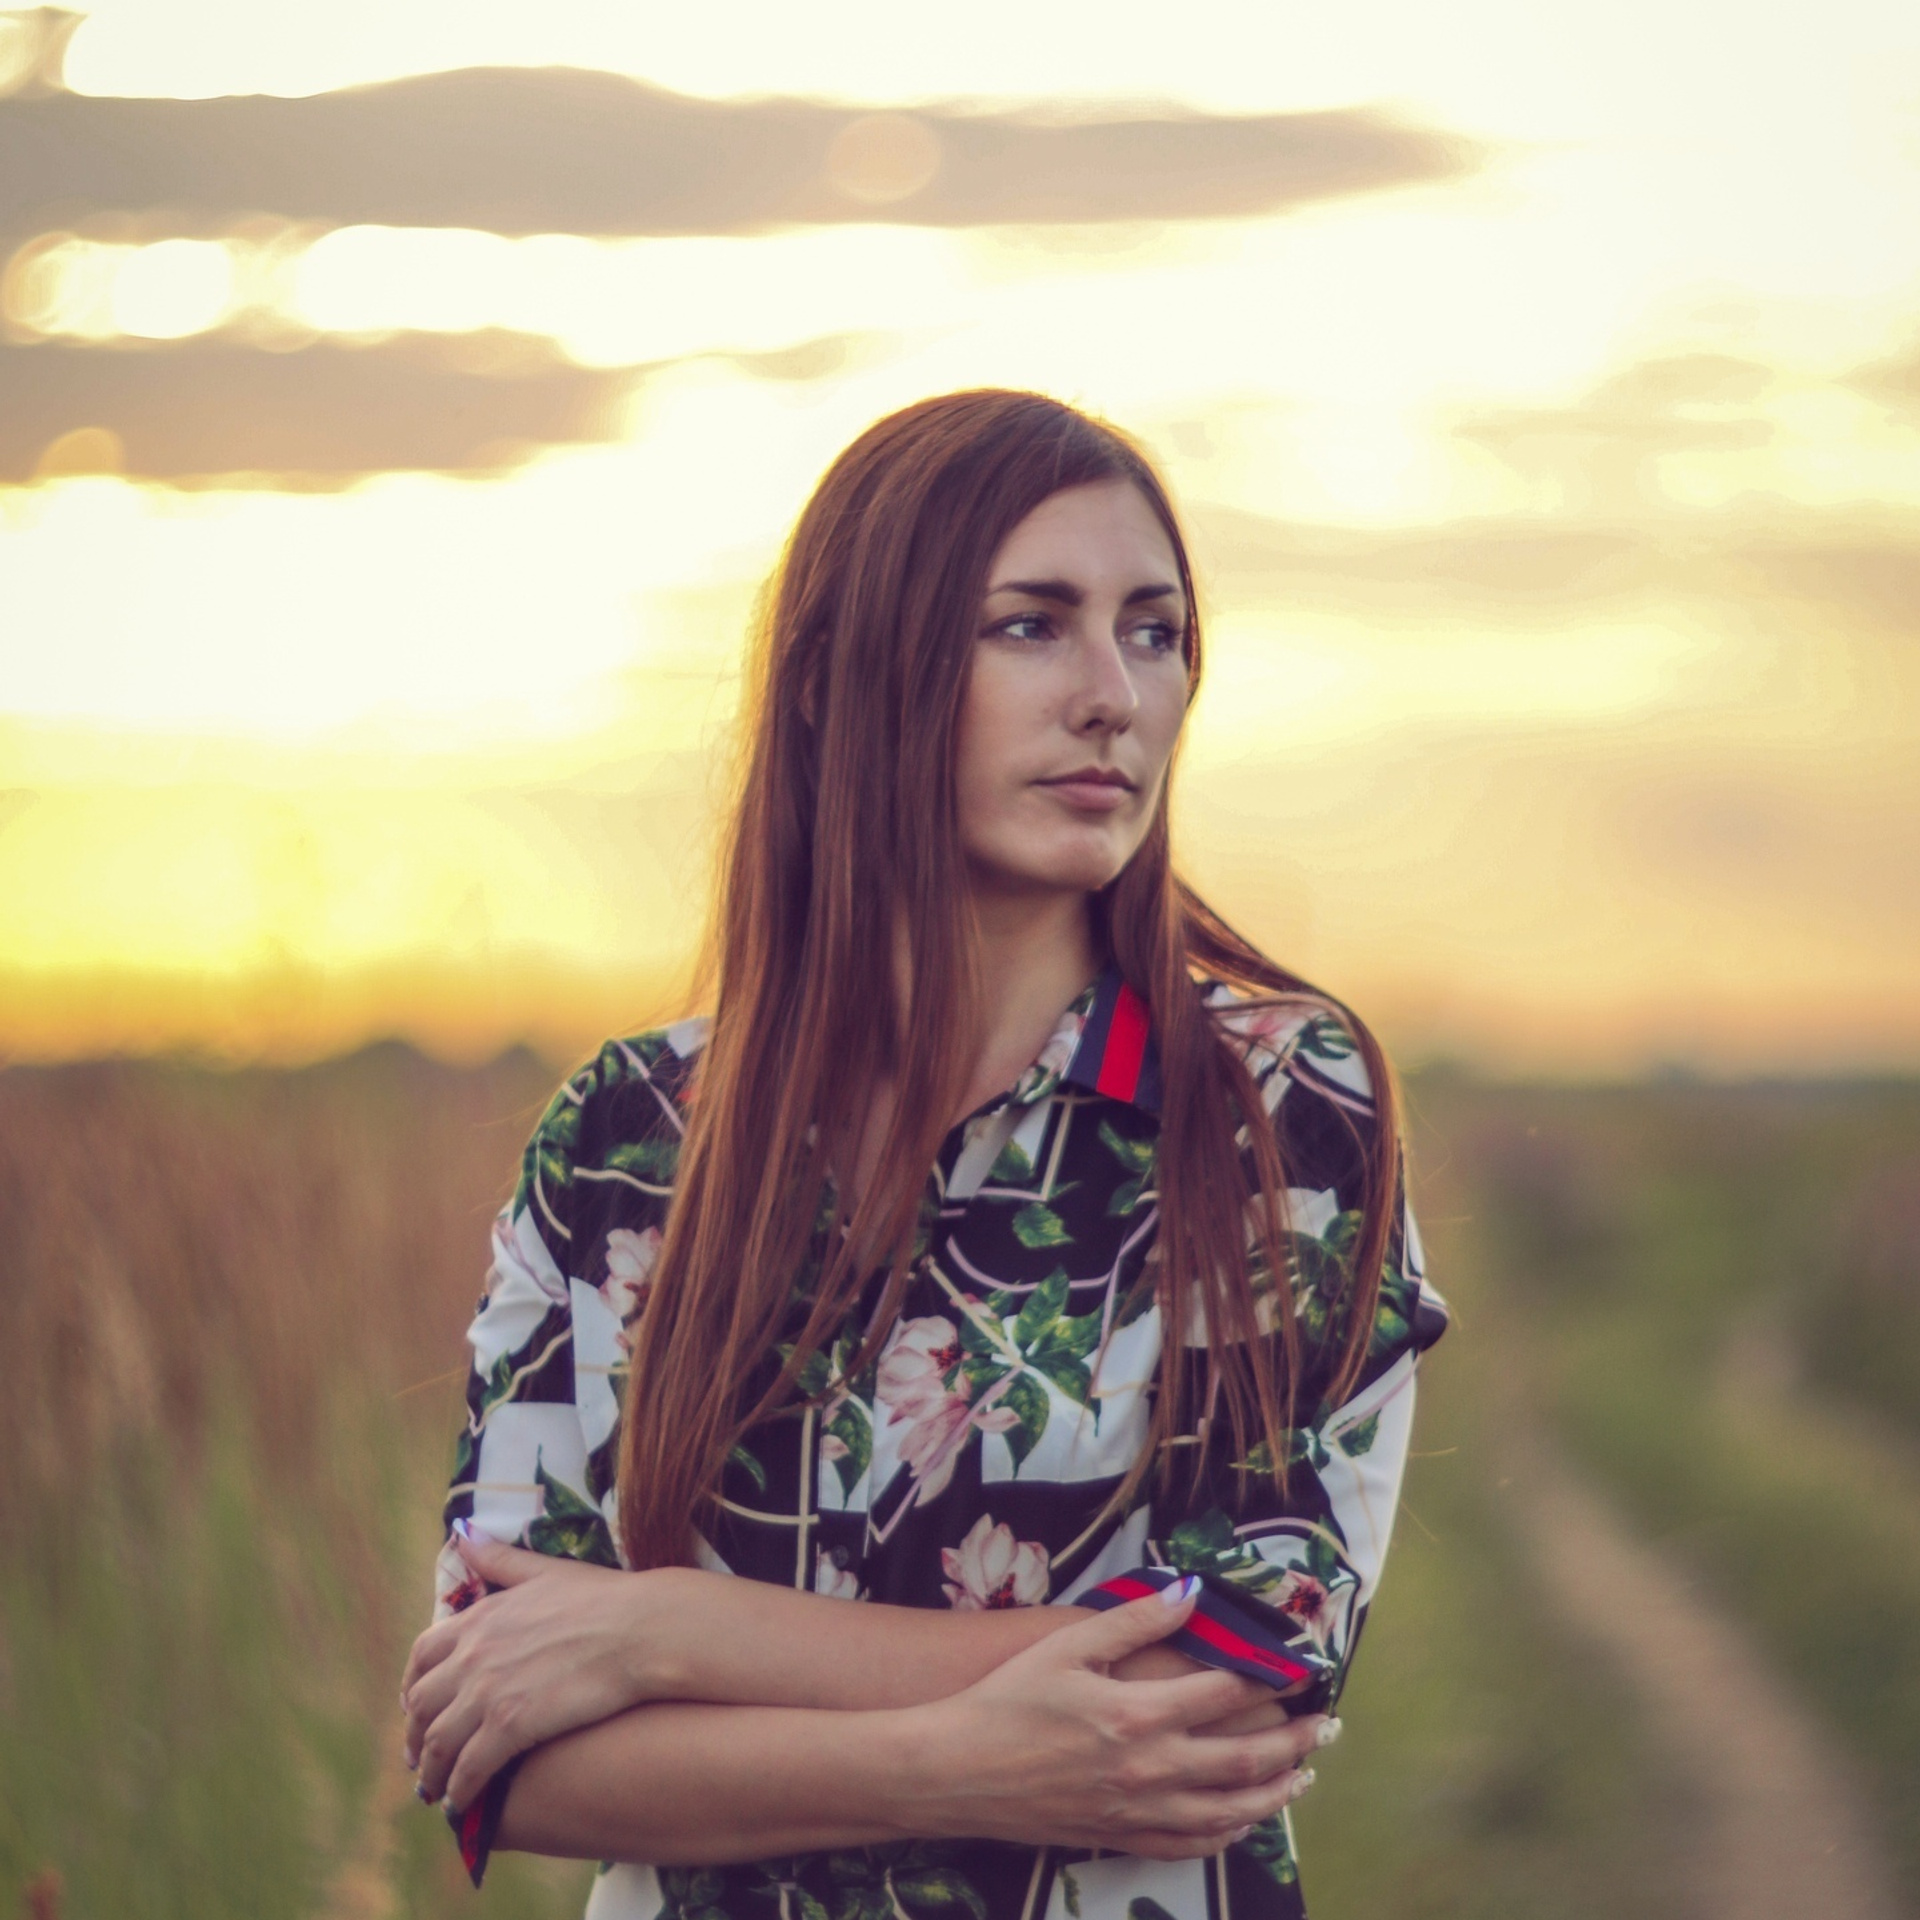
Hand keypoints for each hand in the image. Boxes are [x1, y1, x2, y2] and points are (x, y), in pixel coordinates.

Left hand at [400, 1527, 662, 1813]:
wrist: (639, 1629)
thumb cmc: (602, 1598)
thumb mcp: (544, 1570)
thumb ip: (500, 1559)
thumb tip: (464, 1534)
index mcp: (479, 1618)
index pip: (422, 1655)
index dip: (411, 1686)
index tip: (416, 1708)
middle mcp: (473, 1654)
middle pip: (420, 1704)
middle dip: (415, 1736)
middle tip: (421, 1759)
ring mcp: (488, 1691)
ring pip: (437, 1743)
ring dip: (430, 1771)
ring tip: (437, 1790)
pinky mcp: (510, 1726)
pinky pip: (468, 1769)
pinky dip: (458, 1791)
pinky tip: (462, 1804)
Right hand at [896, 1579, 1331, 1858]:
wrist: (958, 1771)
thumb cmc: (1009, 1699)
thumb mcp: (1067, 1645)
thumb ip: (1135, 1621)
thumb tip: (1191, 1594)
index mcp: (1138, 1714)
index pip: (1226, 1694)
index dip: (1270, 1678)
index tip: (1301, 1667)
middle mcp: (1150, 1769)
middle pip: (1244, 1759)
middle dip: (1294, 1741)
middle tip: (1327, 1725)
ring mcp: (1139, 1811)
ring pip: (1229, 1810)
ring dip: (1275, 1792)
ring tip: (1304, 1775)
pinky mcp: (1121, 1837)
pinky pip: (1192, 1844)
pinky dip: (1228, 1833)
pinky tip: (1241, 1820)